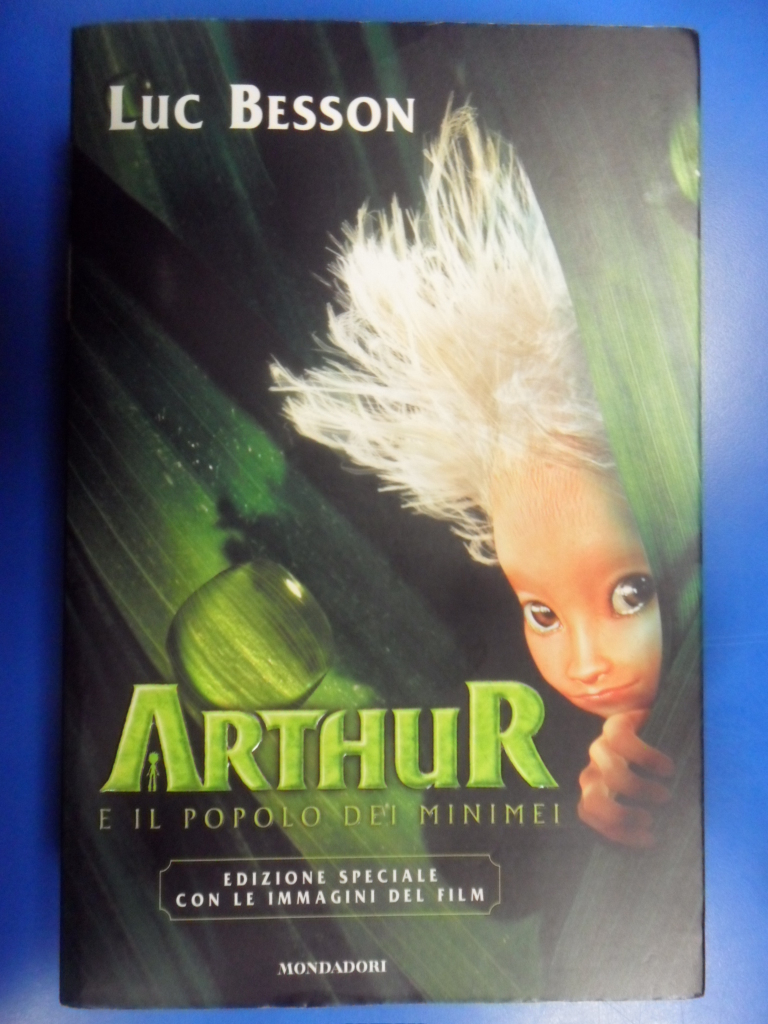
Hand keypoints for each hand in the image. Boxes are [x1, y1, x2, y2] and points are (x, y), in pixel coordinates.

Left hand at [577, 709, 674, 847]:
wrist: (668, 721)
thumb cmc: (663, 769)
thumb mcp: (654, 796)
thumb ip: (650, 815)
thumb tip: (662, 841)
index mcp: (599, 788)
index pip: (588, 813)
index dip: (615, 832)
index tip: (650, 840)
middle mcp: (596, 768)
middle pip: (592, 799)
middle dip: (621, 815)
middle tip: (650, 820)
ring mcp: (604, 745)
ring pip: (609, 773)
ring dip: (639, 789)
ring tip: (665, 796)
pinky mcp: (617, 722)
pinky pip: (620, 739)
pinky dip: (646, 757)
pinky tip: (667, 768)